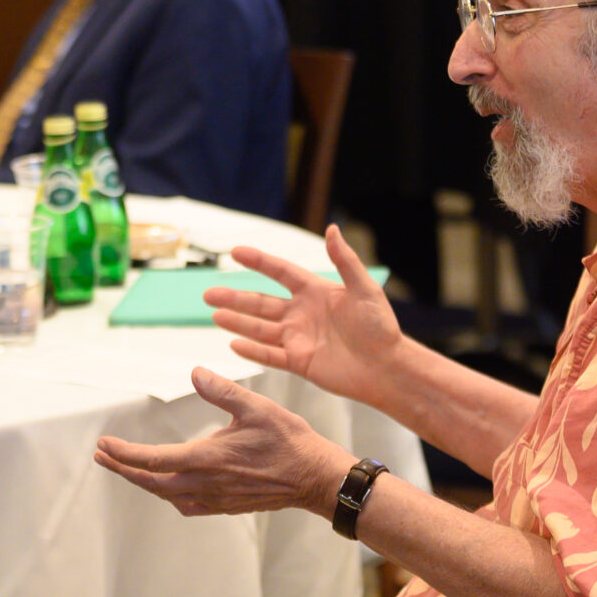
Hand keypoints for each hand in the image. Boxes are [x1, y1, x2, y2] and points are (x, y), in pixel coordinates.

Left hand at [95, 368, 352, 516]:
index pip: (153, 460)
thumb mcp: (256, 407)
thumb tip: (195, 372)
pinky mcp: (225, 505)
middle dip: (123, 469)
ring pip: (166, 494)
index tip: (103, 445)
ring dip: (142, 481)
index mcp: (207, 460)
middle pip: (151, 482)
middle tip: (102, 456)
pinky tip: (165, 486)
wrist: (315, 479)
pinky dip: (167, 494)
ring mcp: (214, 498)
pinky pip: (185, 504)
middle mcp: (205, 484)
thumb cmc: (289, 442)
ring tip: (125, 467)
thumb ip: (222, 391)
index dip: (124, 454)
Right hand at [205, 224, 403, 405]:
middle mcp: (301, 314)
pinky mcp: (299, 361)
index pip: (281, 272)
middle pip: (260, 302)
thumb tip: (332, 230)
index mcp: (315, 292)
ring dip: (237, 322)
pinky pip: (269, 355)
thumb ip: (345, 261)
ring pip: (259, 328)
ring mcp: (298, 338)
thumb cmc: (381, 327)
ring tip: (215, 315)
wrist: (387, 367)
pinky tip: (234, 344)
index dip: (259, 262)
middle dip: (234, 298)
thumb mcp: (364, 289)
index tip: (236, 251)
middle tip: (208, 294)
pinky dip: (252, 351)